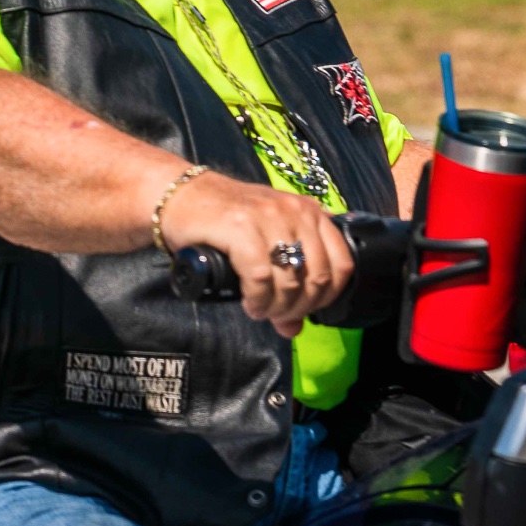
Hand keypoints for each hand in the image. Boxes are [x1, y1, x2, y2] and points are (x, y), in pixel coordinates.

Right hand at [157, 171, 352, 336]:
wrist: (182, 196)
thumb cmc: (226, 220)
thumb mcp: (265, 245)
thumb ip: (287, 282)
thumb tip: (294, 328)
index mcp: (310, 212)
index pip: (342, 264)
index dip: (327, 297)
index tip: (304, 309)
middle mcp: (295, 211)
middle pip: (317, 278)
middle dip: (299, 307)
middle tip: (277, 315)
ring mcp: (268, 217)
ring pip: (291, 281)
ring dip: (276, 307)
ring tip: (260, 310)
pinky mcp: (241, 227)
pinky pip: (261, 278)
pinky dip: (257, 300)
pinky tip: (248, 303)